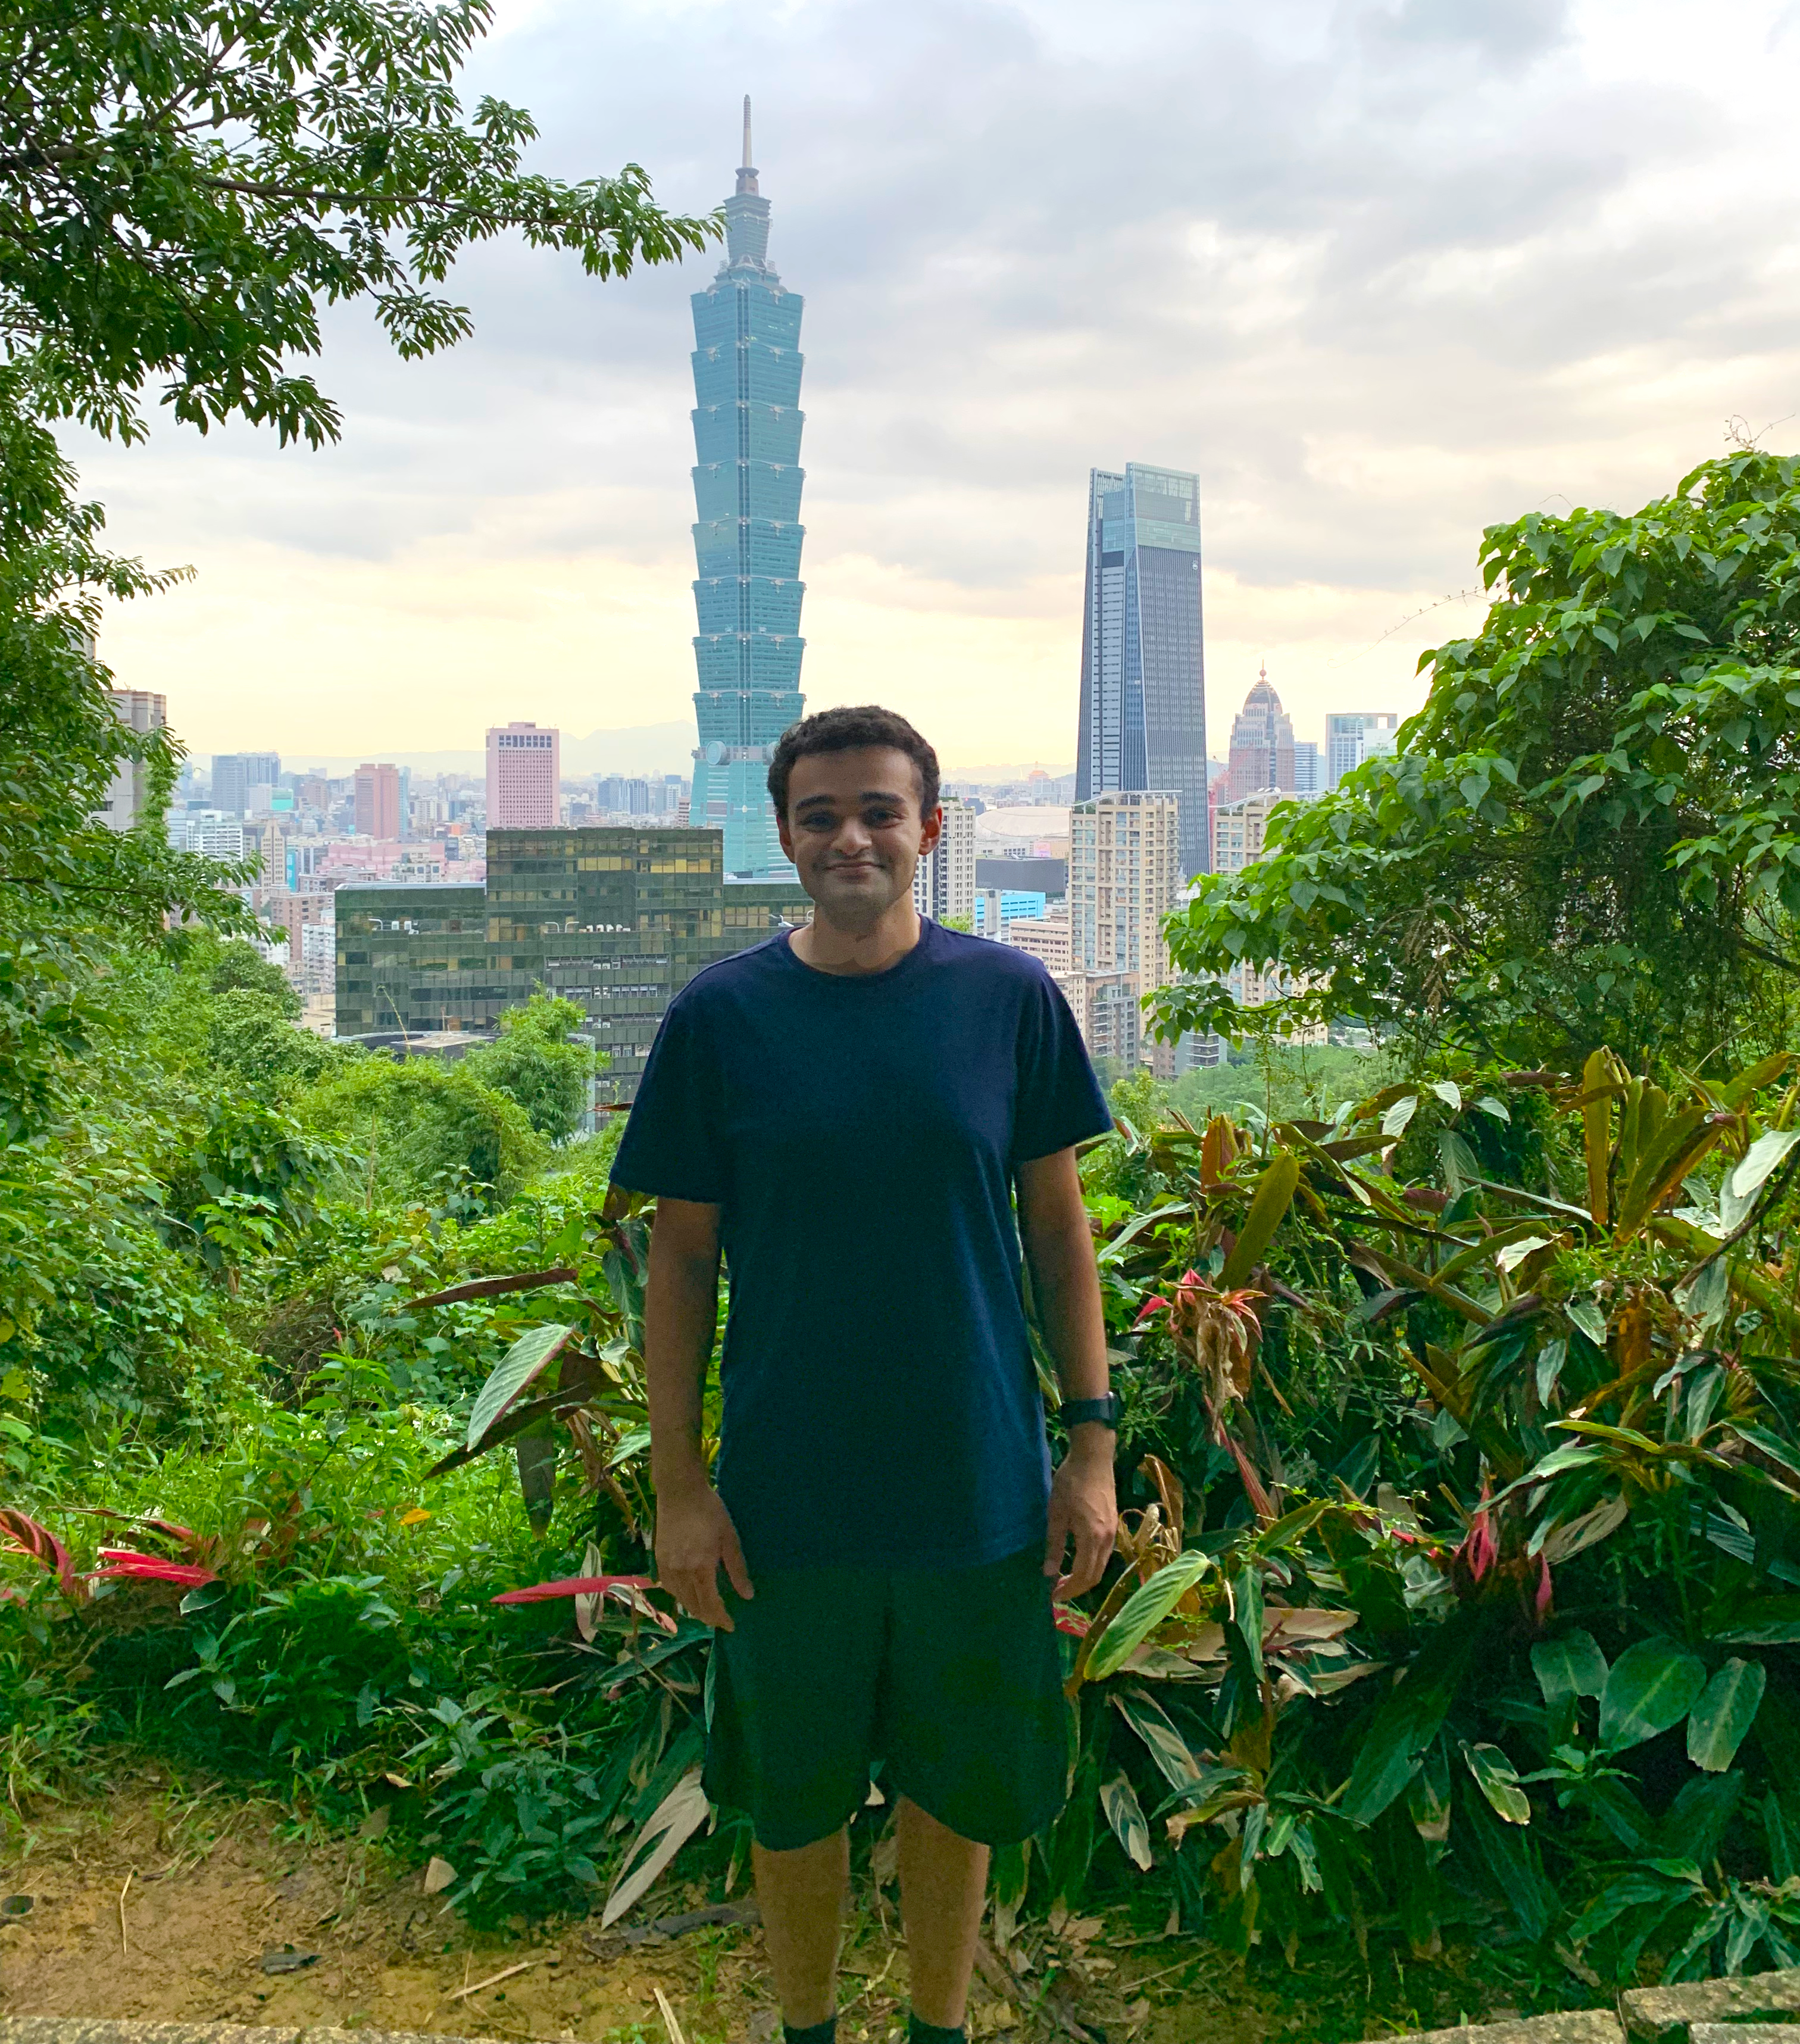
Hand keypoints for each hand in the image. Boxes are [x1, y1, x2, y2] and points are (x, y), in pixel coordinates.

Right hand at [654, 1474, 752, 1629]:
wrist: (680, 1491)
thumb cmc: (710, 1511)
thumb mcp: (730, 1538)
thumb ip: (737, 1569)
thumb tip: (747, 1596)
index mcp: (700, 1568)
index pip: (710, 1605)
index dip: (720, 1619)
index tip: (731, 1627)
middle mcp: (680, 1572)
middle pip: (694, 1607)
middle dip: (708, 1617)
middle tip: (721, 1620)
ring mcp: (666, 1566)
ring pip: (680, 1599)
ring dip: (694, 1609)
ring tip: (707, 1610)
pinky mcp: (658, 1559)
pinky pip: (669, 1588)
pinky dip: (680, 1596)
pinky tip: (689, 1594)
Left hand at [1044, 1429, 1116, 1598]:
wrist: (1094, 1456)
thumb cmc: (1070, 1482)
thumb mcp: (1056, 1514)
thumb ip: (1054, 1546)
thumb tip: (1049, 1574)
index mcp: (1092, 1538)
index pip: (1084, 1576)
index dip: (1069, 1590)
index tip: (1052, 1596)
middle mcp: (1108, 1539)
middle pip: (1096, 1575)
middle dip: (1077, 1588)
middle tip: (1057, 1591)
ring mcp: (1113, 1531)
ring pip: (1102, 1565)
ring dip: (1086, 1577)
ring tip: (1066, 1579)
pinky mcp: (1114, 1523)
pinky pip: (1105, 1553)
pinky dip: (1092, 1564)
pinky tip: (1078, 1560)